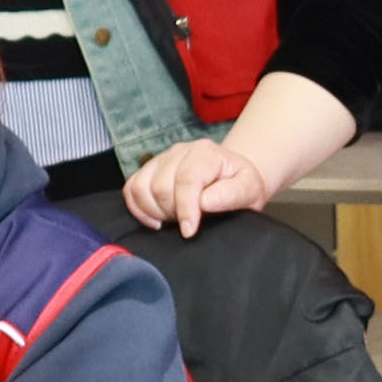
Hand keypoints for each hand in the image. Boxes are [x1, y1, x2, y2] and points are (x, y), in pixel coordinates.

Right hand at [119, 137, 272, 232]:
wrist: (232, 176)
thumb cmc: (240, 184)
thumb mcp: (250, 190)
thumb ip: (232, 195)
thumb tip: (205, 201)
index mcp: (206, 153)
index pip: (186, 179)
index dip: (185, 209)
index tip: (189, 230)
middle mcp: (181, 151)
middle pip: (160, 186)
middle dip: (172, 212)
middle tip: (188, 223)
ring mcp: (162, 159)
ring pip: (141, 187)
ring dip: (154, 211)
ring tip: (174, 219)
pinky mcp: (149, 170)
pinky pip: (131, 188)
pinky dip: (138, 208)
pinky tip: (157, 219)